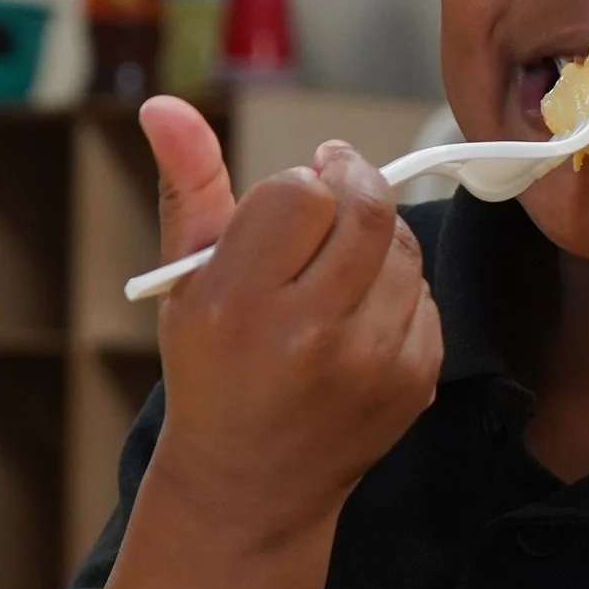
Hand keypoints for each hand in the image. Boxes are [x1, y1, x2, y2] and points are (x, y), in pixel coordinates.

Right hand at [138, 99, 440, 548]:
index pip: (300, 191)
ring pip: (402, 246)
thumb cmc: (212, 369)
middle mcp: (306, 335)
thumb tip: (163, 104)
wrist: (250, 484)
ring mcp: (368, 363)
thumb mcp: (185, 279)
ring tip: (337, 264)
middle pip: (366, 207)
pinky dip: (397, 289)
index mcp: (237, 303)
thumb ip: (187, 184)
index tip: (292, 198)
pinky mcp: (413, 381)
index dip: (300, 184)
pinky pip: (424, 294)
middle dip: (352, 185)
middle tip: (333, 190)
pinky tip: (358, 314)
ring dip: (376, 237)